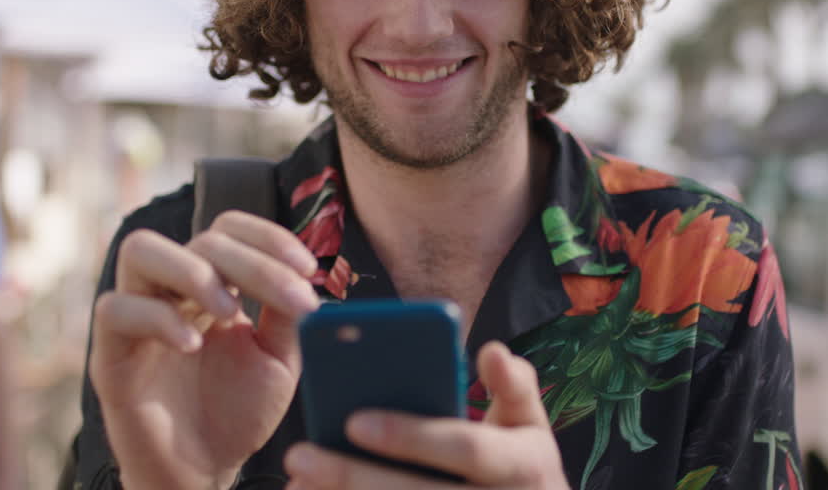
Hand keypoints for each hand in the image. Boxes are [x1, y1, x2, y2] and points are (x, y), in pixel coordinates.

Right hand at [89, 211, 320, 489]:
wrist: (205, 470)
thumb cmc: (240, 412)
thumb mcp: (280, 360)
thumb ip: (287, 315)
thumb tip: (305, 275)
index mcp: (213, 284)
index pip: (230, 230)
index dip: (269, 237)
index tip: (309, 269)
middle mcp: (173, 291)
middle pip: (202, 239)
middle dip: (253, 263)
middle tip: (290, 299)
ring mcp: (137, 317)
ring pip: (141, 250)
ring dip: (194, 272)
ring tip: (230, 311)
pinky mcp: (111, 355)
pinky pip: (115, 309)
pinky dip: (158, 318)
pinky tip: (193, 345)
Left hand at [283, 341, 569, 489]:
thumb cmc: (522, 465)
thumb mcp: (529, 425)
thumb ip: (514, 385)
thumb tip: (491, 350)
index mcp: (524, 465)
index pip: (465, 448)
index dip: (412, 435)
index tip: (354, 420)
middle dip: (353, 476)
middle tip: (299, 455)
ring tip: (298, 480)